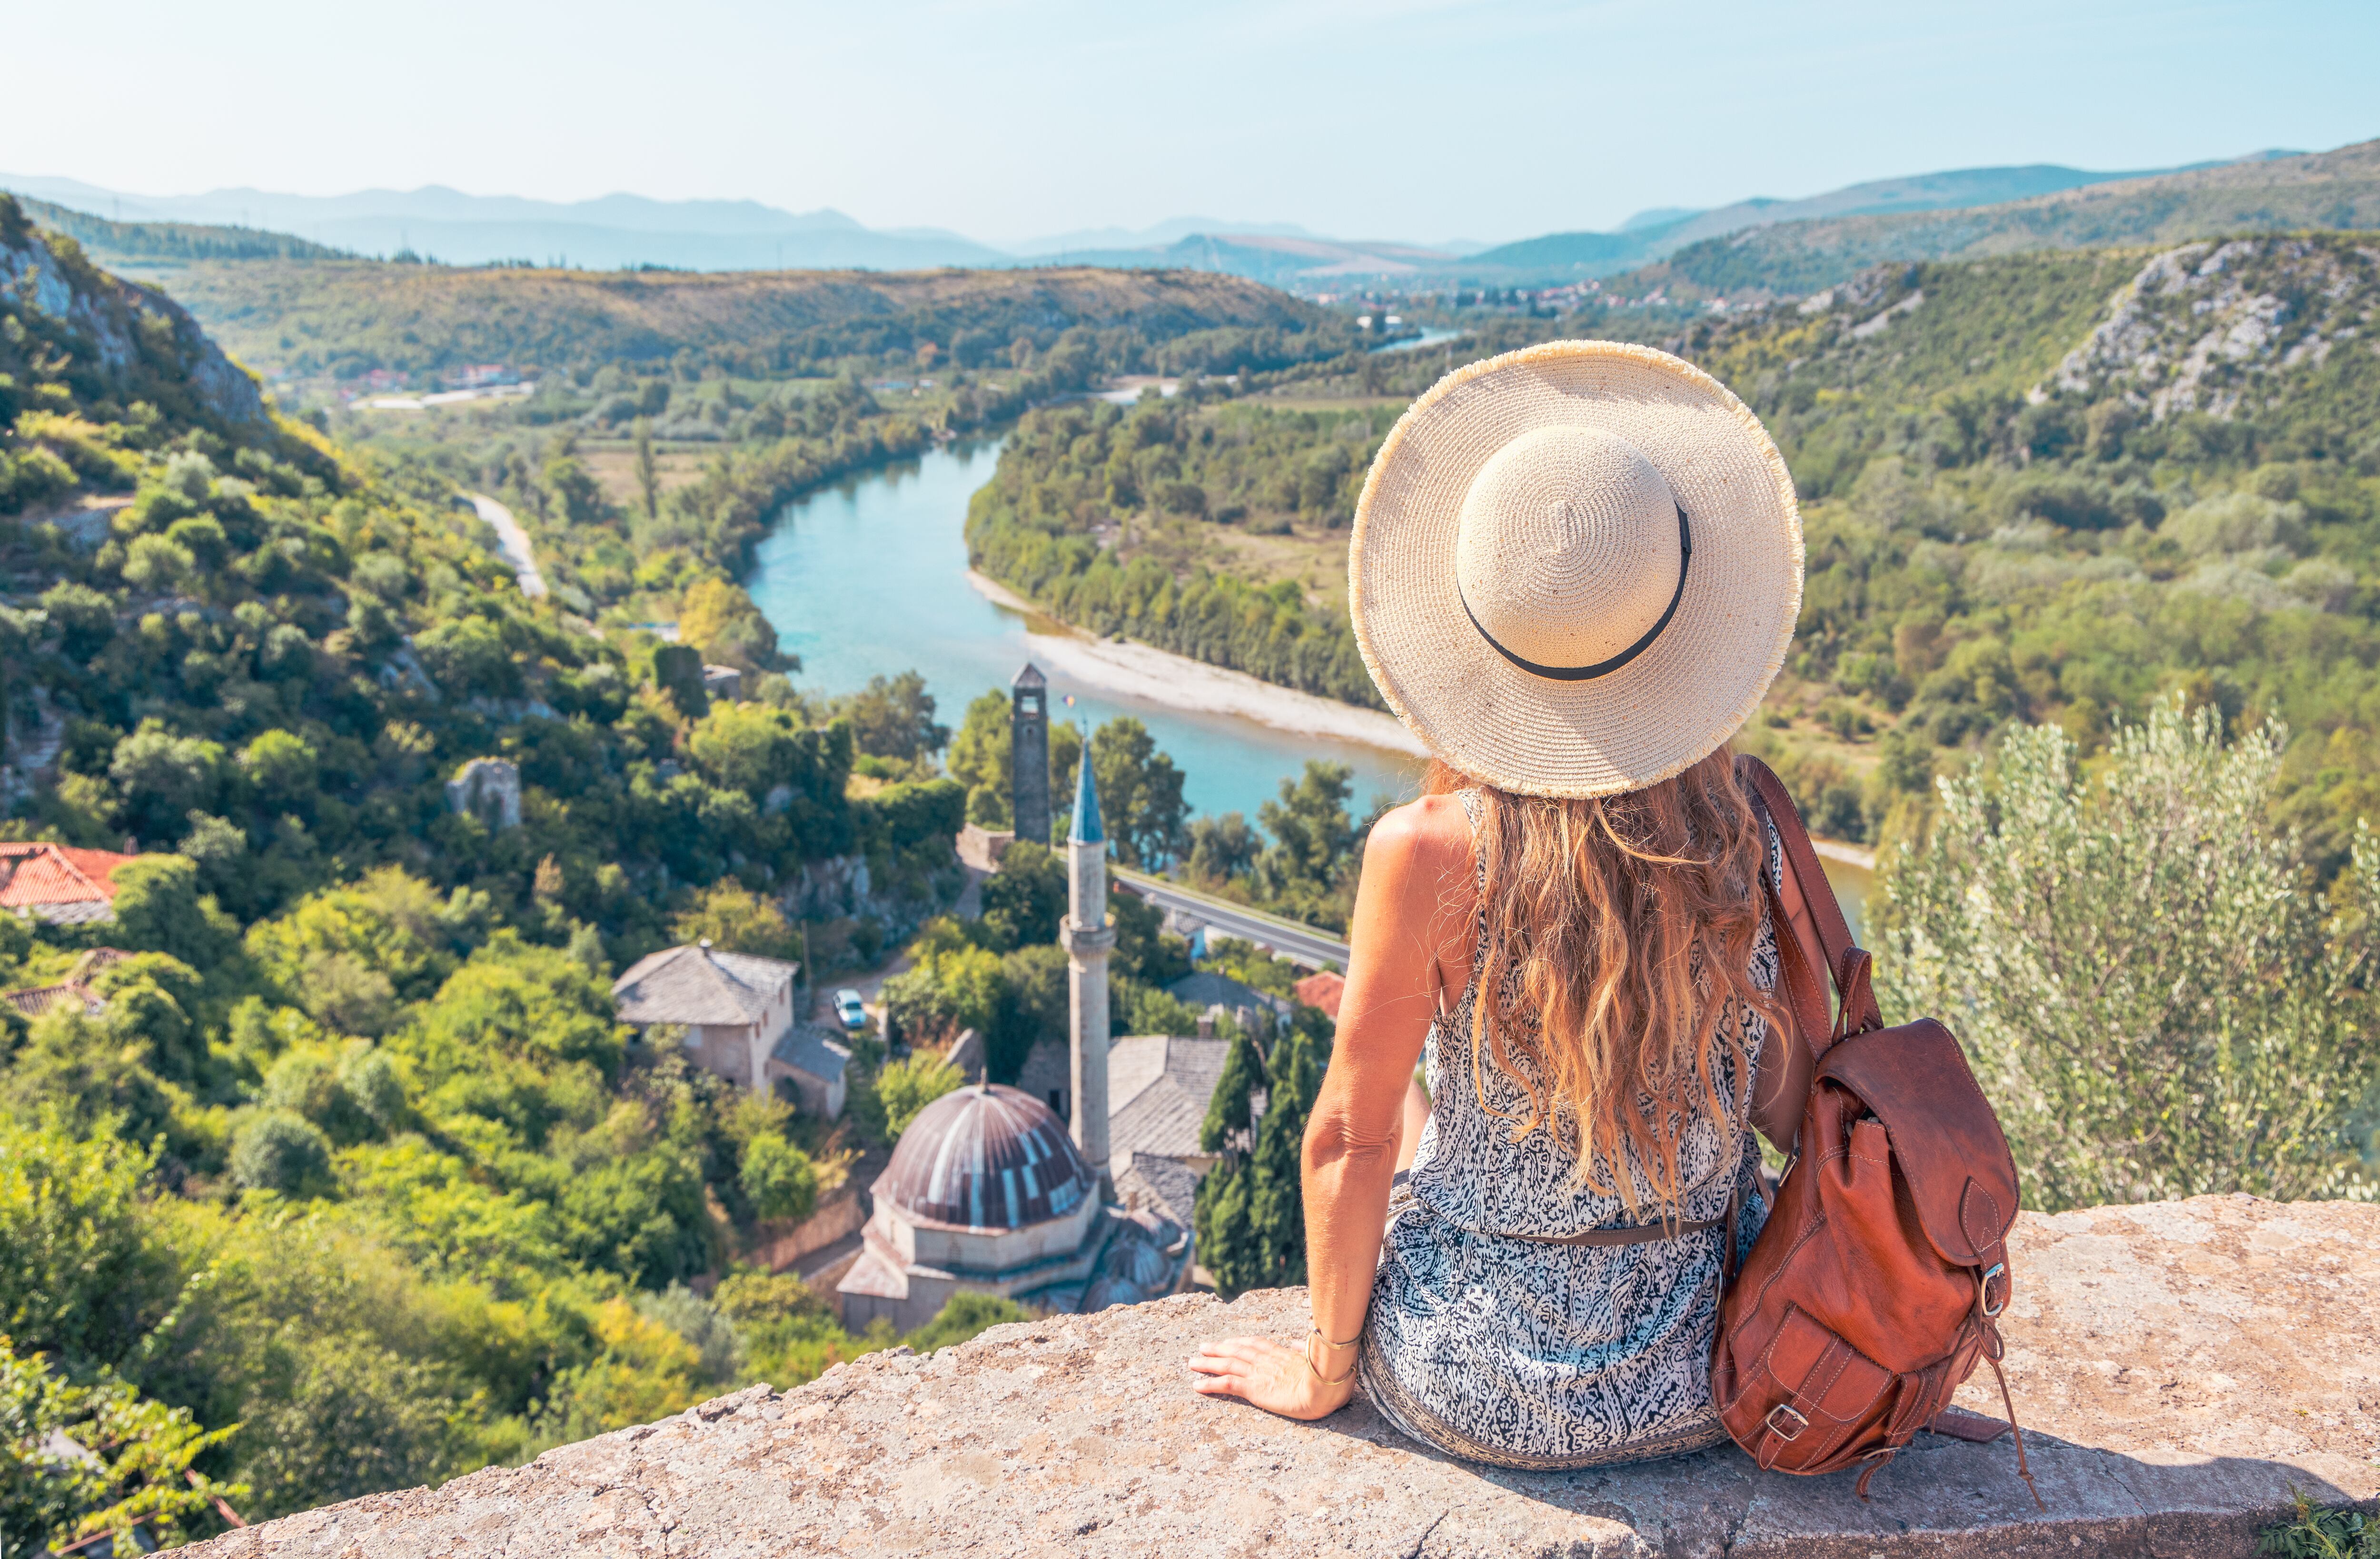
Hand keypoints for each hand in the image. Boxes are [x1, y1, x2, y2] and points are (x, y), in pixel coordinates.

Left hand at [1187, 1335, 1356, 1420]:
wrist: (1325, 1389)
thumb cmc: (1327, 1376)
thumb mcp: (1316, 1359)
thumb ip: (1303, 1350)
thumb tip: (1299, 1342)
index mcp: (1281, 1353)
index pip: (1255, 1343)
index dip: (1239, 1342)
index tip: (1229, 1342)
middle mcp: (1266, 1360)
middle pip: (1236, 1350)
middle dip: (1218, 1349)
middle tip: (1202, 1348)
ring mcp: (1258, 1373)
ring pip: (1226, 1364)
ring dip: (1207, 1363)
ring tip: (1192, 1363)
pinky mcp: (1254, 1389)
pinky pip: (1226, 1384)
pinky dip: (1209, 1383)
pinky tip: (1196, 1385)